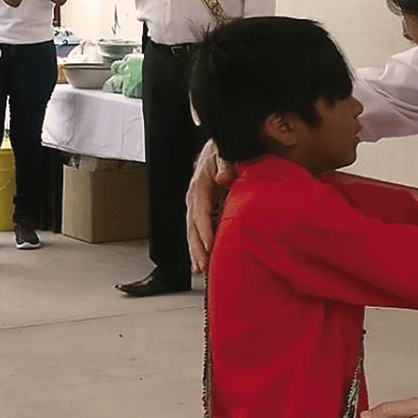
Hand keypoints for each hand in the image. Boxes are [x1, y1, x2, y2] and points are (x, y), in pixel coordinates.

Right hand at [186, 140, 235, 272]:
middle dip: (197, 247)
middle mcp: (193, 197)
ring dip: (195, 251)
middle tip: (204, 266)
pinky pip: (196, 231)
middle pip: (192, 226)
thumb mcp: (226, 152)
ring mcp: (194, 204)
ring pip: (191, 231)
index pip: (200, 210)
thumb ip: (226, 164)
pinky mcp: (199, 210)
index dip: (204, 229)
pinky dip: (198, 247)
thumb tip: (223, 178)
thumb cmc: (224, 151)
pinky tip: (200, 262)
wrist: (218, 148)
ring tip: (200, 270)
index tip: (209, 245)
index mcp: (200, 185)